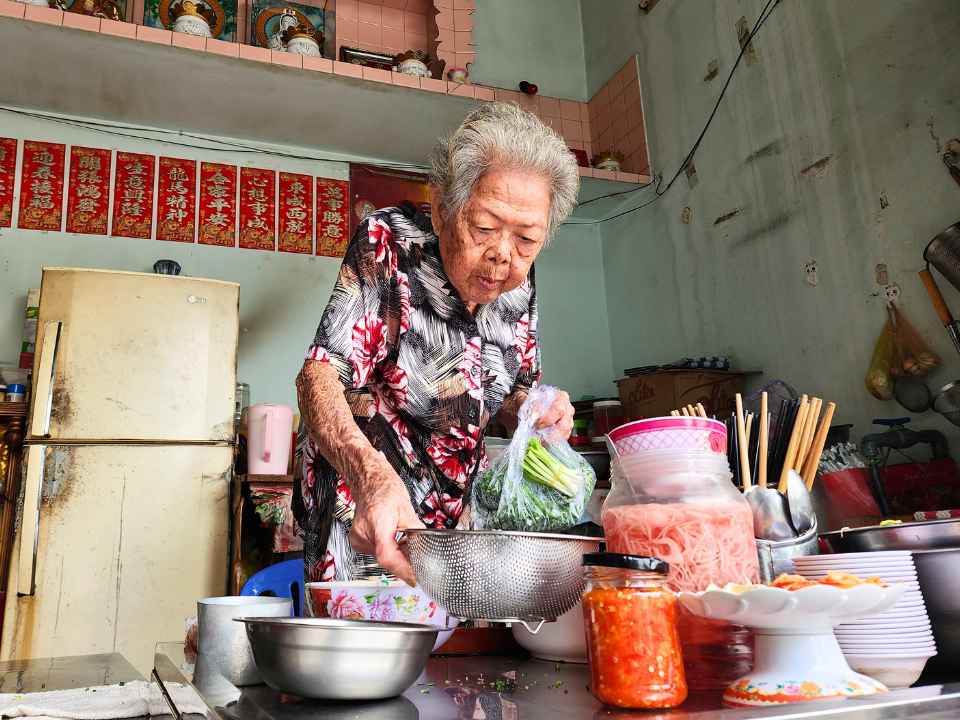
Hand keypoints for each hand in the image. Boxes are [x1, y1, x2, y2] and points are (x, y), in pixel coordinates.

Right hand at [347, 454, 424, 586]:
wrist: (369, 482)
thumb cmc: (386, 490)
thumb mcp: (408, 509)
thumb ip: (417, 532)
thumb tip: (426, 549)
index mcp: (378, 521)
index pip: (387, 556)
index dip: (402, 570)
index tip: (414, 578)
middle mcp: (364, 532)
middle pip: (387, 559)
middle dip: (404, 560)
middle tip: (416, 553)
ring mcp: (358, 539)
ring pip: (382, 558)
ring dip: (397, 555)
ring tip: (403, 539)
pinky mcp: (357, 542)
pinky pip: (376, 554)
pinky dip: (388, 550)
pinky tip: (393, 539)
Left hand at [536, 389, 574, 438]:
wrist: (535, 407)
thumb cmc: (535, 403)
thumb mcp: (532, 400)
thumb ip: (532, 407)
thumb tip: (533, 417)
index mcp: (562, 398)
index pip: (559, 409)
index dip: (549, 419)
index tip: (539, 425)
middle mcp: (568, 408)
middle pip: (564, 424)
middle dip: (552, 433)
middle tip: (541, 437)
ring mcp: (569, 420)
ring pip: (566, 432)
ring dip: (553, 439)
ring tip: (542, 440)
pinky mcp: (567, 429)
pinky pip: (565, 437)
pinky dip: (556, 441)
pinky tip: (547, 440)